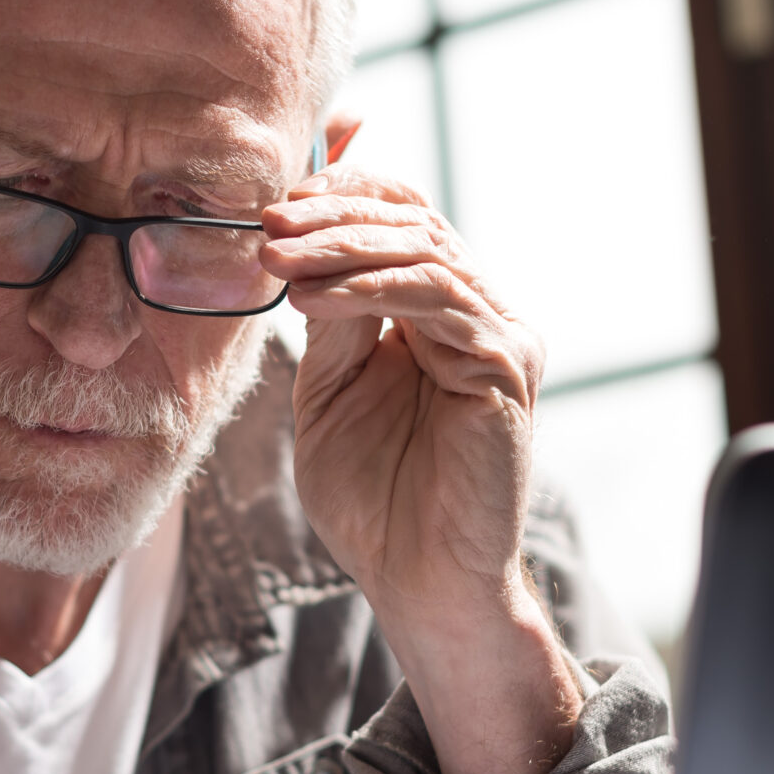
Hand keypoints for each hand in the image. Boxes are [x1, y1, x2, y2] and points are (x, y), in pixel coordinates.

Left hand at [264, 167, 581, 773]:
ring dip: (340, 247)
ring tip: (275, 254)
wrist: (420, 582)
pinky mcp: (507, 369)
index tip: (274, 200)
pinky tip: (310, 297)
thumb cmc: (375, 499)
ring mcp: (503, 338)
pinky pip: (435, 303)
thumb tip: (297, 240)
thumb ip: (328, 318)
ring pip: (424, 253)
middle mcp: (484, 315)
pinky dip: (367, 291)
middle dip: (333, 215)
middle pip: (415, 222)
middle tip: (266, 221)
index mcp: (444, 312)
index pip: (406, 215)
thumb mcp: (331, 389)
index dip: (346, 191)